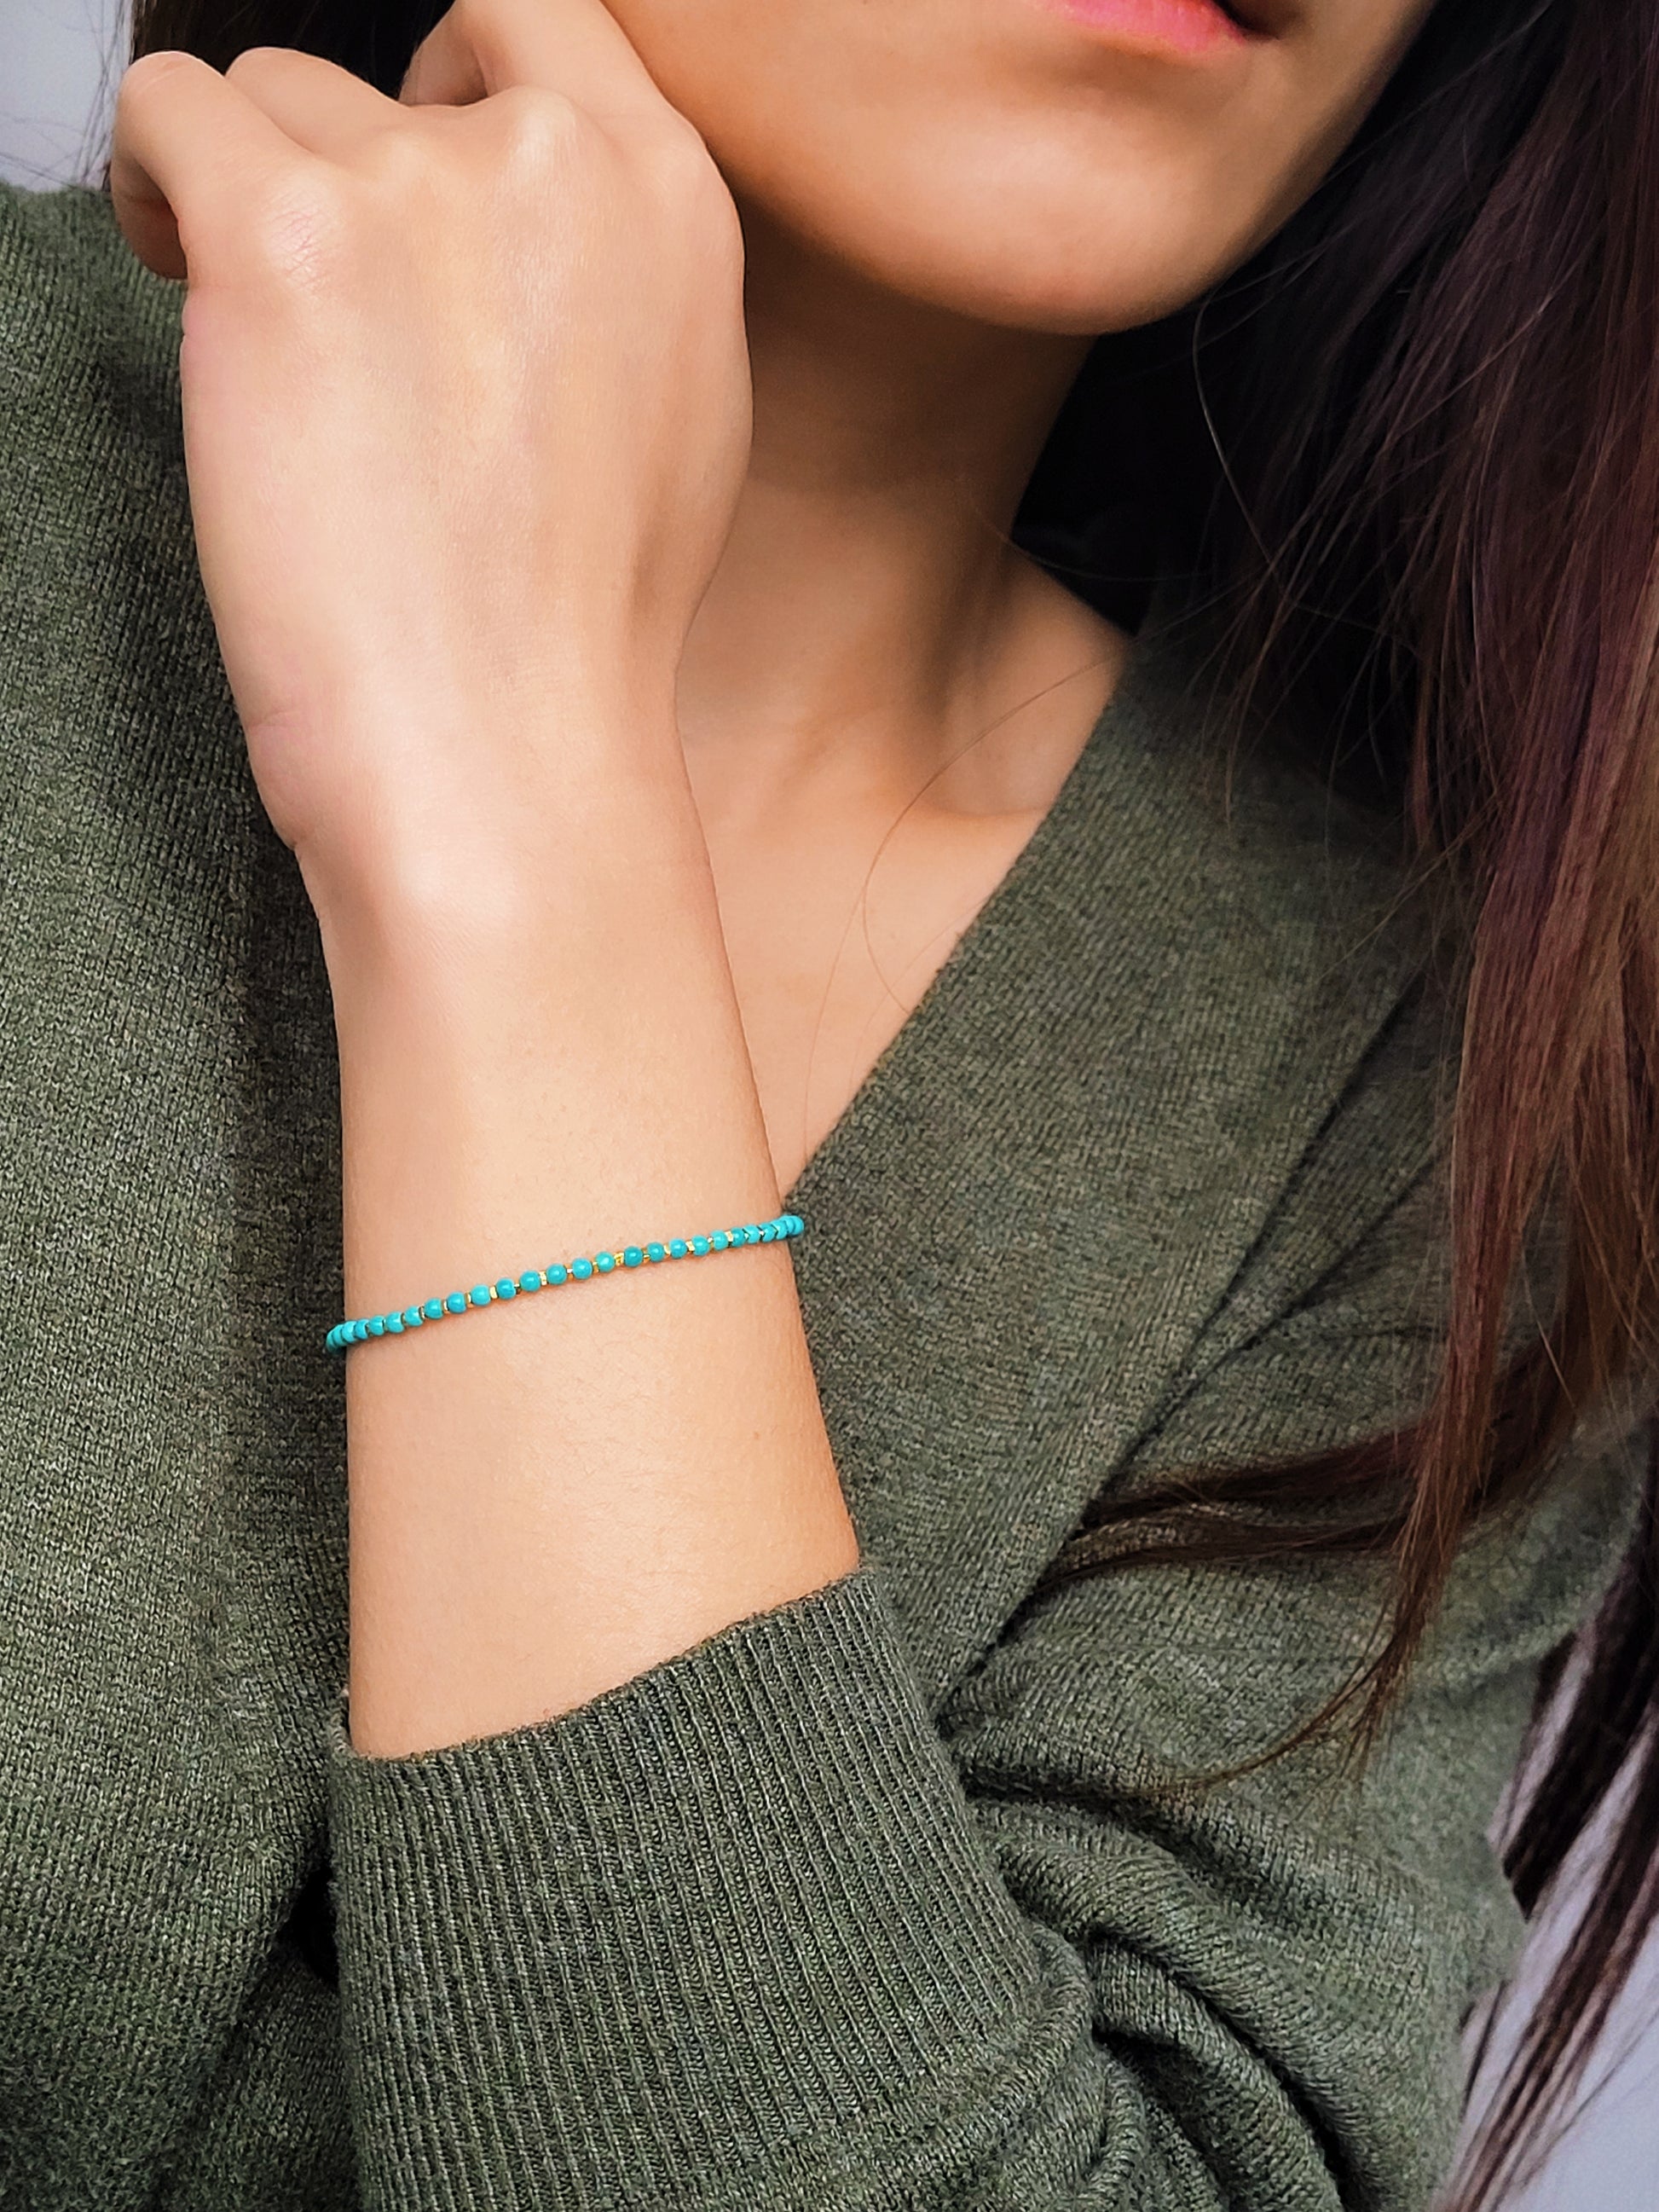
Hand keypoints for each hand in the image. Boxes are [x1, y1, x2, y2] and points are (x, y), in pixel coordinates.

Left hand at [107, 0, 751, 915]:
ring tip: (262, 344)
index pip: (532, 15)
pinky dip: (154, 184)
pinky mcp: (281, 233)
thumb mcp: (675, 411)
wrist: (505, 748)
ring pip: (269, 103)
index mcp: (669, 195)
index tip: (400, 170)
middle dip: (343, 173)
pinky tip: (174, 272)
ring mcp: (417, 186)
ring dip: (246, 204)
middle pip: (386, 76)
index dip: (446, 87)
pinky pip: (167, 111)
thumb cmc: (577, 628)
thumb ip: (613, 273)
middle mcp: (555, 159)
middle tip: (327, 305)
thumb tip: (518, 210)